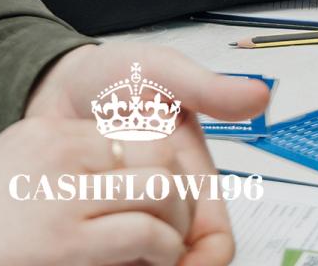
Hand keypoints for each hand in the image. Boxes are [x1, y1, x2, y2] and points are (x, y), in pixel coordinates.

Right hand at [0, 119, 195, 265]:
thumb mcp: (11, 169)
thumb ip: (55, 166)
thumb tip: (101, 182)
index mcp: (47, 135)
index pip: (133, 133)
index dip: (157, 166)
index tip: (159, 192)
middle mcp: (61, 156)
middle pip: (156, 154)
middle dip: (177, 192)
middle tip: (173, 220)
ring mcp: (67, 197)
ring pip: (161, 191)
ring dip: (175, 223)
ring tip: (167, 245)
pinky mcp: (70, 241)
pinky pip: (145, 233)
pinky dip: (163, 250)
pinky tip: (154, 260)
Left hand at [23, 43, 269, 265]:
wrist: (58, 85)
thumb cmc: (113, 77)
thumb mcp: (161, 72)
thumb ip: (207, 89)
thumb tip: (259, 95)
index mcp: (194, 175)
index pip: (215, 238)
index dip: (205, 259)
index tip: (179, 263)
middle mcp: (170, 201)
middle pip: (182, 254)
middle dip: (161, 255)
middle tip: (126, 240)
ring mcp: (136, 213)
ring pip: (149, 259)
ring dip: (132, 258)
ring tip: (100, 242)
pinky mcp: (104, 222)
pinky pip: (112, 255)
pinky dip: (105, 256)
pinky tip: (87, 244)